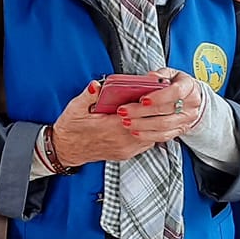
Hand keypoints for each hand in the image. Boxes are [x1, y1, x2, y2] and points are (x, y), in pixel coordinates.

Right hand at [48, 73, 201, 166]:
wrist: (66, 150)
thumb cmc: (71, 128)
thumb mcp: (75, 107)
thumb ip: (89, 95)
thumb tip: (97, 85)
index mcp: (111, 126)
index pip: (138, 114)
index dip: (151, 104)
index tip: (159, 92)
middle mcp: (122, 140)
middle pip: (151, 126)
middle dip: (163, 112)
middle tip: (173, 99)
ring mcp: (126, 149)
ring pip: (153, 136)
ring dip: (162, 124)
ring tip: (171, 110)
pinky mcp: (126, 153)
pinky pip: (148, 143)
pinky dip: (155, 132)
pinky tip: (158, 121)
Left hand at [116, 71, 206, 147]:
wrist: (192, 98)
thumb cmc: (178, 84)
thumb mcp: (171, 74)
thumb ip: (161, 74)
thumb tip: (152, 77)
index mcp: (189, 87)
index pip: (176, 92)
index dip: (159, 97)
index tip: (142, 99)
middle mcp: (190, 105)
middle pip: (165, 111)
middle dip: (142, 112)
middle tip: (124, 111)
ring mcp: (186, 119)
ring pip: (163, 125)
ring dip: (142, 125)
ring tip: (126, 121)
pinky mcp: (180, 130)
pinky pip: (164, 136)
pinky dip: (148, 135)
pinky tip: (135, 131)